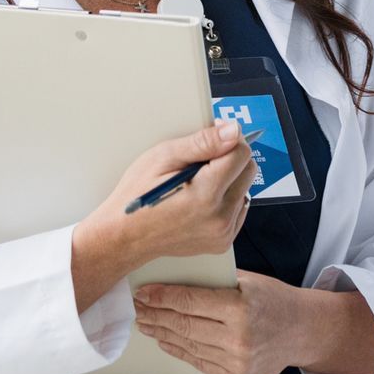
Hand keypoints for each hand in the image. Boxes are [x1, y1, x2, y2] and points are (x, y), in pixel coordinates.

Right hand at [77, 120, 255, 275]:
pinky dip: (226, 199)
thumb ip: (202, 143)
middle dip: (231, 158)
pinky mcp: (222, 241)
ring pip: (245, 189)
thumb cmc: (137, 196)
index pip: (242, 154)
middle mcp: (219, 217)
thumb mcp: (162, 158)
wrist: (125, 237)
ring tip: (198, 183)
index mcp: (205, 194)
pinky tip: (202, 200)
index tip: (213, 137)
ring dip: (229, 180)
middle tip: (202, 160)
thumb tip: (233, 132)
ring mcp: (222, 233)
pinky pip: (239, 209)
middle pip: (248, 171)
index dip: (228, 139)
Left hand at [134, 272, 311, 373]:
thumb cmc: (275, 300)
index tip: (143, 293)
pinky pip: (199, 362)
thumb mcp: (248, 281)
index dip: (162, 297)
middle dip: (156, 315)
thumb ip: (215, 283)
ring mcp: (237, 362)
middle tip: (138, 307)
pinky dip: (179, 350)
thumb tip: (174, 279)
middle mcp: (238, 339)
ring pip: (188, 345)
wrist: (303, 331)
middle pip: (184, 325)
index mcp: (240, 308)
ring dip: (162, 333)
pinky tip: (165, 340)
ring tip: (146, 323)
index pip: (190, 302)